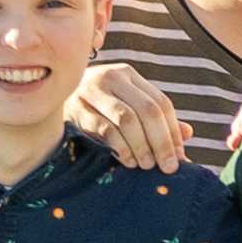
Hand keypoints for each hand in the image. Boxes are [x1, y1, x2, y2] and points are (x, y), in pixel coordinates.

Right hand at [60, 60, 188, 171]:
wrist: (52, 98)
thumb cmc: (98, 106)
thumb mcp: (128, 106)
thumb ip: (157, 119)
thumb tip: (188, 134)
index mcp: (129, 75)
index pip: (161, 103)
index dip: (173, 133)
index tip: (179, 158)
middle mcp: (112, 77)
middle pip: (147, 111)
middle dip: (161, 143)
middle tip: (167, 167)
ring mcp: (91, 91)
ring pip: (127, 120)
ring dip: (141, 146)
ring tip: (147, 165)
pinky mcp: (76, 108)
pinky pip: (104, 129)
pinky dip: (120, 147)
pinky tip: (127, 160)